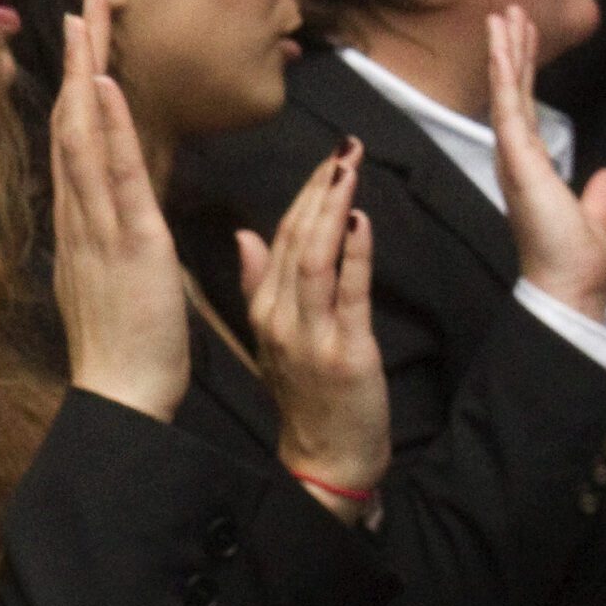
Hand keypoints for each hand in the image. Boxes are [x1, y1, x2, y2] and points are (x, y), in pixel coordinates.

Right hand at [50, 0, 191, 422]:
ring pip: (87, 134)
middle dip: (80, 59)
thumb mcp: (112, 278)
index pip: (75, 140)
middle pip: (73, 122)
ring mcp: (100, 225)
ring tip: (90, 18)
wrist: (119, 399)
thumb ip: (106, 238)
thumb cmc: (123, 348)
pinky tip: (107, 85)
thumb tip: (105, 210)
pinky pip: (115, 176)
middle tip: (82, 2)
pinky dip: (110, 126)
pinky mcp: (129, 242)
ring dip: (89, 71)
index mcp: (81, 223)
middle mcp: (81, 215)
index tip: (82, 38)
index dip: (76, 85)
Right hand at [240, 143, 388, 522]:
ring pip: (315, 258)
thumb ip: (259, 283)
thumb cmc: (307, 397)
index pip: (280, 238)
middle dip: (319, 188)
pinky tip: (360, 219)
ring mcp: (309, 335)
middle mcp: (280, 317)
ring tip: (349, 167)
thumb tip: (246, 235)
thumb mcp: (273, 338)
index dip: (302, 194)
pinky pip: (347, 294)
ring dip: (332, 208)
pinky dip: (353, 253)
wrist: (327, 459)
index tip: (325, 158)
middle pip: (297, 239)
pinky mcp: (345, 351)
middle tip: (344, 146)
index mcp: (263, 309)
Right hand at [487, 6, 605, 323]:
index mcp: (531, 167)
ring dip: (504, 51)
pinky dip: (503, 73)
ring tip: (502, 14)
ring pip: (507, 92)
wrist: (569, 288)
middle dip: (511, 50)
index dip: (522, 71)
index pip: (526, 109)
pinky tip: (501, 45)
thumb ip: (599, 194)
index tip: (521, 37)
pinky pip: (508, 107)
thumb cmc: (575, 261)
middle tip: (508, 10)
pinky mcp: (518, 159)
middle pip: (512, 92)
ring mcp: (514, 156)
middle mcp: (517, 157)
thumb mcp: (593, 217)